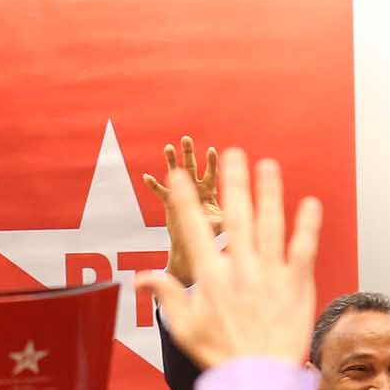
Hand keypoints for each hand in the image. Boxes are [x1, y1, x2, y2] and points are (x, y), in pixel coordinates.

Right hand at [143, 136, 223, 285]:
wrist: (197, 250)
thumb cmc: (213, 239)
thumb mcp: (222, 227)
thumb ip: (228, 219)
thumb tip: (242, 218)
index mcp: (210, 193)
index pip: (211, 175)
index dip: (211, 163)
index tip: (211, 150)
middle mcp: (196, 190)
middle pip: (193, 168)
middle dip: (189, 153)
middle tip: (186, 138)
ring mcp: (183, 195)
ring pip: (176, 175)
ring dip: (171, 161)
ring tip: (167, 147)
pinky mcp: (171, 204)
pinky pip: (161, 193)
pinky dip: (153, 186)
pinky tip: (146, 177)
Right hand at [143, 149, 320, 369]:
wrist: (259, 379)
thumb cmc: (221, 355)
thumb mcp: (185, 328)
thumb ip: (166, 296)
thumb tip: (140, 277)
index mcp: (211, 279)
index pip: (193, 232)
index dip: (185, 202)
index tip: (178, 178)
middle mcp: (240, 271)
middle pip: (236, 218)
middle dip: (233, 184)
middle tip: (233, 154)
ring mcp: (270, 276)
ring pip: (270, 226)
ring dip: (269, 193)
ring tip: (268, 166)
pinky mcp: (297, 285)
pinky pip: (303, 249)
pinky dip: (307, 226)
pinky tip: (311, 204)